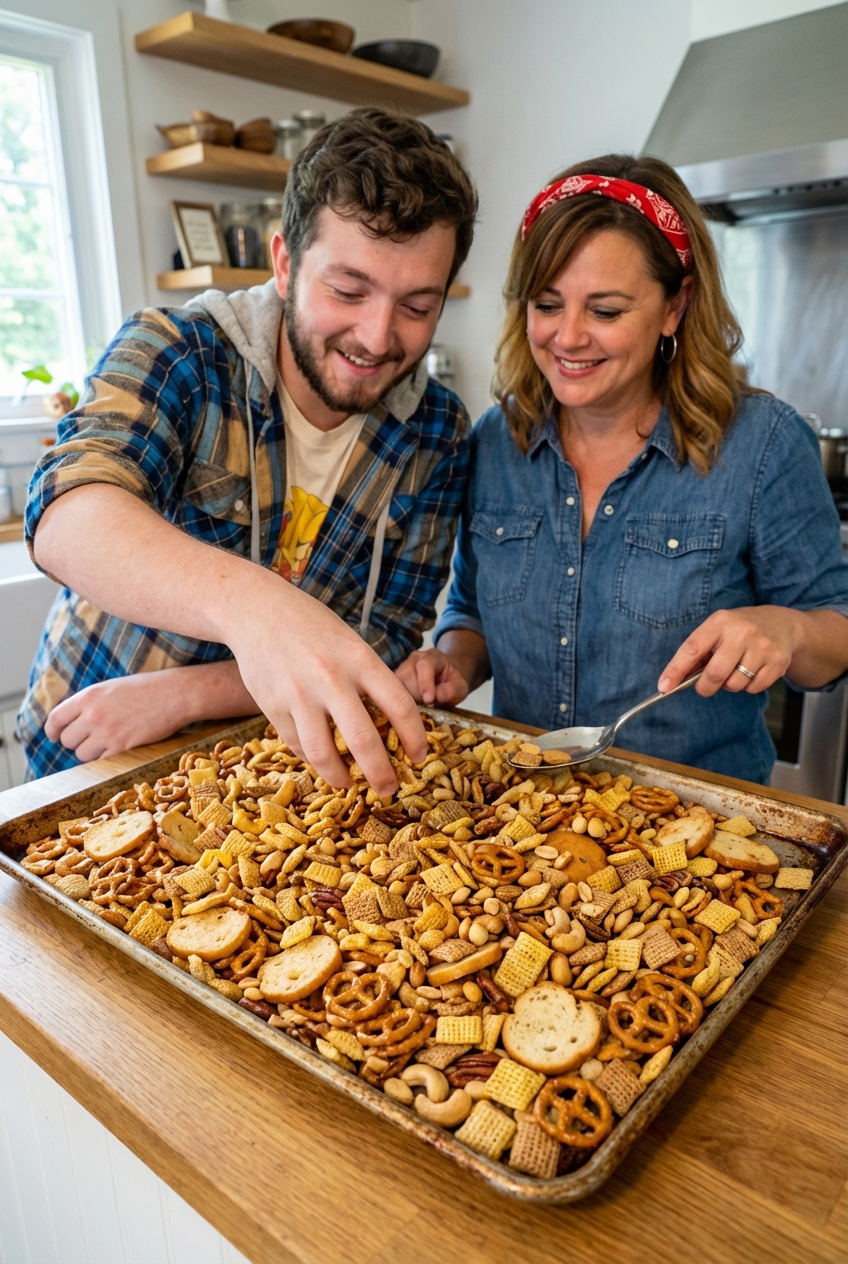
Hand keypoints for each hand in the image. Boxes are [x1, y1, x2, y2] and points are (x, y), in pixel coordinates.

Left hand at [44, 673, 204, 761]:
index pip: (55, 719)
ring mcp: (107, 733)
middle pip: (68, 740)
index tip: (55, 736)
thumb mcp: (111, 687)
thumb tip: (74, 720)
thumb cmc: (146, 688)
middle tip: (88, 739)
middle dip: (75, 742)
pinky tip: (116, 748)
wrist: (175, 694)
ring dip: (90, 752)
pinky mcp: (122, 747)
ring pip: (82, 754)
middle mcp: (93, 715)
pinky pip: (101, 761)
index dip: (53, 731)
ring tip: (105, 744)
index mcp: (88, 696)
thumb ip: (90, 702)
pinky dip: (106, 758)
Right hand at [226, 573, 426, 795]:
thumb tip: (390, 728)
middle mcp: (331, 678)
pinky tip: (321, 759)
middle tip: (388, 789)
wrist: (257, 610)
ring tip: (349, 782)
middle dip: (381, 773)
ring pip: (324, 753)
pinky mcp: (272, 706)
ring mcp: (298, 695)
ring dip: (340, 777)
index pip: (400, 706)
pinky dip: (312, 758)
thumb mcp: (350, 644)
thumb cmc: (313, 628)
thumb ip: (369, 681)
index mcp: (360, 659)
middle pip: (364, 740)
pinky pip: (298, 744)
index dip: (414, 738)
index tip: (417, 757)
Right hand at [395, 648, 469, 705]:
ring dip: (406, 699)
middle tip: (426, 706)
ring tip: (419, 707)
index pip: (425, 665)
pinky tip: (408, 709)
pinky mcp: (394, 681)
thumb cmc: (452, 683)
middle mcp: (414, 659)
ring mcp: (401, 669)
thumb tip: (434, 698)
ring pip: (396, 684)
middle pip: (407, 675)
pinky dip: (398, 702)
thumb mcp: (460, 688)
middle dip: (416, 695)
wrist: (445, 680)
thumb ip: (450, 691)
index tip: (429, 700)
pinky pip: (390, 691)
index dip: (425, 682)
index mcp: (432, 656)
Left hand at [658, 606, 801, 697]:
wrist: (782, 624)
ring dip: (730, 685)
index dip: (676, 669)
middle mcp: (742, 632)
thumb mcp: (717, 630)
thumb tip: (675, 679)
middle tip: (706, 686)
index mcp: (720, 622)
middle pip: (715, 674)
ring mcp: (762, 647)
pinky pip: (753, 688)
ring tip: (735, 670)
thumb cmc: (740, 630)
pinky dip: (749, 686)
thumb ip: (699, 652)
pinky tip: (752, 671)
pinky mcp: (778, 662)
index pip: (692, 648)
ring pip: (735, 685)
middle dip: (705, 687)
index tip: (664, 686)